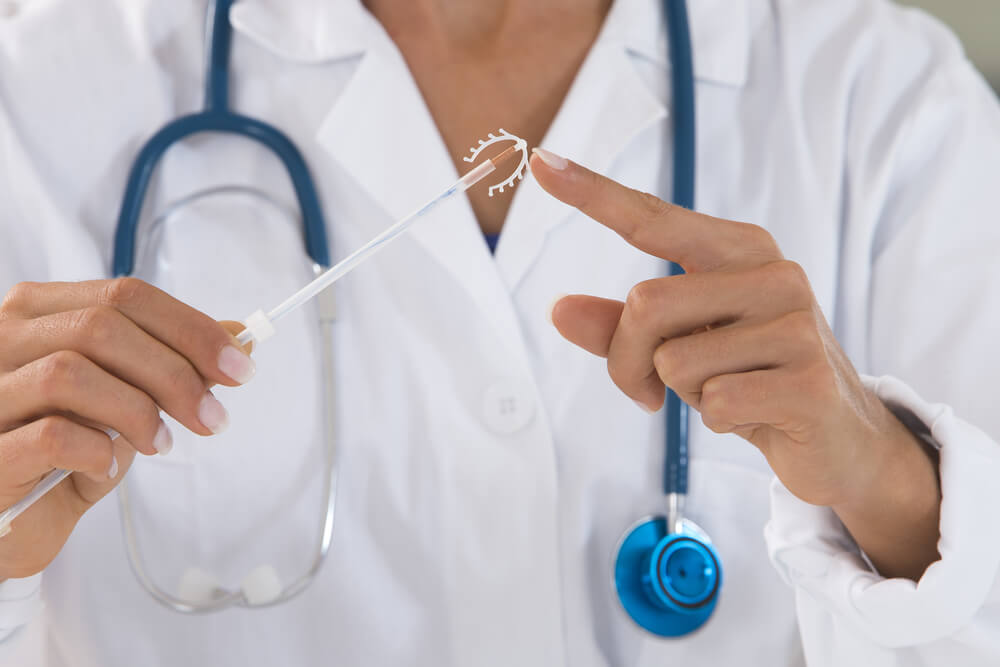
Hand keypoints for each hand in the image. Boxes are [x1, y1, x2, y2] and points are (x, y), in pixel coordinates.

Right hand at [0, 278, 253, 578]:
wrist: (10, 520)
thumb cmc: (66, 454)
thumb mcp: (127, 400)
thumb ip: (173, 362)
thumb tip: (239, 336)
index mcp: (40, 313)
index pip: (125, 297)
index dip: (191, 329)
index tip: (240, 367)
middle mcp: (2, 340)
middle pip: (101, 328)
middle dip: (175, 372)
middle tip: (212, 417)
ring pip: (69, 373)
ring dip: (137, 410)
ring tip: (162, 444)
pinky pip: (50, 434)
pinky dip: (96, 449)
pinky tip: (107, 466)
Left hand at [531, 148, 940, 578]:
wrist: (841, 438)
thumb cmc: (750, 378)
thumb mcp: (682, 348)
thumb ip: (621, 327)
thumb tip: (559, 310)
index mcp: (739, 251)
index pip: (652, 218)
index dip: (593, 193)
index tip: (539, 161)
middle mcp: (772, 274)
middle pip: (645, 304)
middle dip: (627, 362)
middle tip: (647, 391)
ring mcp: (796, 324)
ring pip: (673, 361)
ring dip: (678, 395)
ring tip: (722, 395)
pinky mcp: (809, 379)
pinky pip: (714, 404)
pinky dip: (717, 421)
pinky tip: (754, 415)